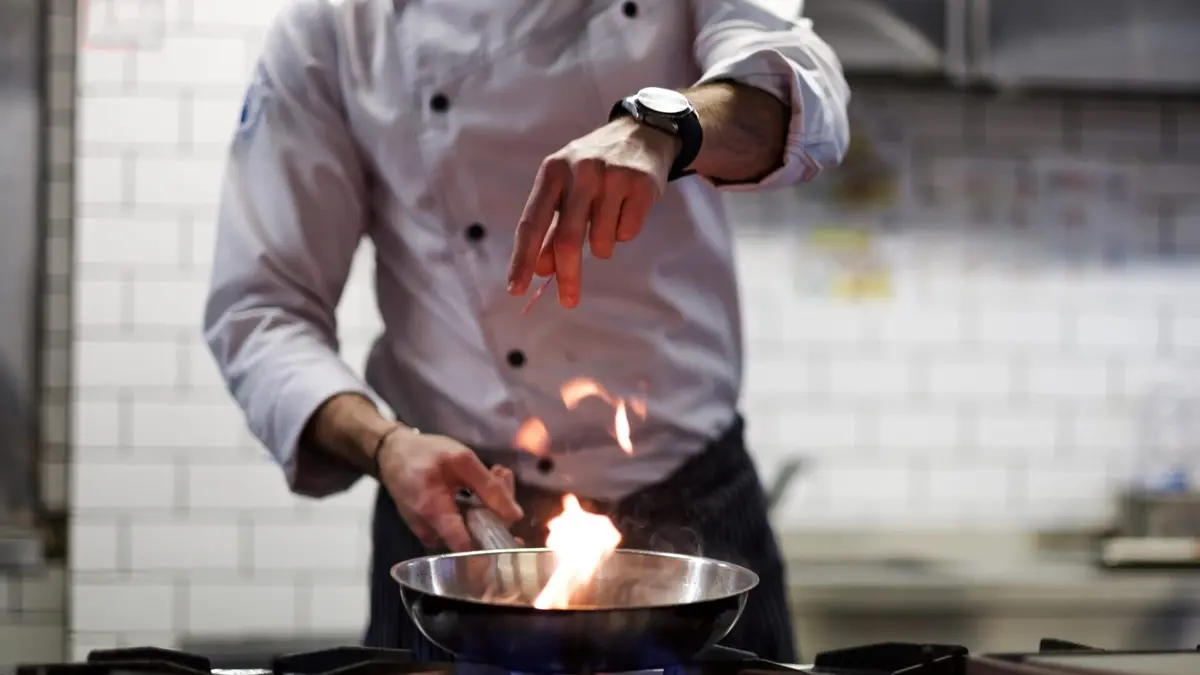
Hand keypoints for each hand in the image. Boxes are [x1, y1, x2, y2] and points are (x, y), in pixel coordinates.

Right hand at [377, 430, 522, 551]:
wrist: (392, 454)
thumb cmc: (425, 453)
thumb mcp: (461, 460)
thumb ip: (489, 488)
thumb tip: (515, 516)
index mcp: (433, 512)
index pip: (466, 547)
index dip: (492, 546)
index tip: (513, 531)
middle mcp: (429, 531)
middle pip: (475, 536)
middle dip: (497, 508)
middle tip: (501, 475)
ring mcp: (429, 533)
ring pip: (470, 530)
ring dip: (489, 504)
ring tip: (494, 473)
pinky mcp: (431, 530)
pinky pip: (460, 526)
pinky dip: (475, 507)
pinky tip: (480, 483)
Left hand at [507, 118, 678, 307]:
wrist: (642, 133)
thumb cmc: (594, 168)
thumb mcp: (566, 188)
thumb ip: (552, 228)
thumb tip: (541, 270)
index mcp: (552, 171)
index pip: (532, 223)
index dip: (522, 259)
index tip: (515, 289)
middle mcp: (580, 171)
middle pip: (568, 239)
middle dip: (568, 275)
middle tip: (568, 300)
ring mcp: (612, 176)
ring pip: (602, 242)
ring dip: (603, 244)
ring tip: (608, 218)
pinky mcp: (641, 185)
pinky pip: (627, 233)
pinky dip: (625, 232)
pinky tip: (627, 208)